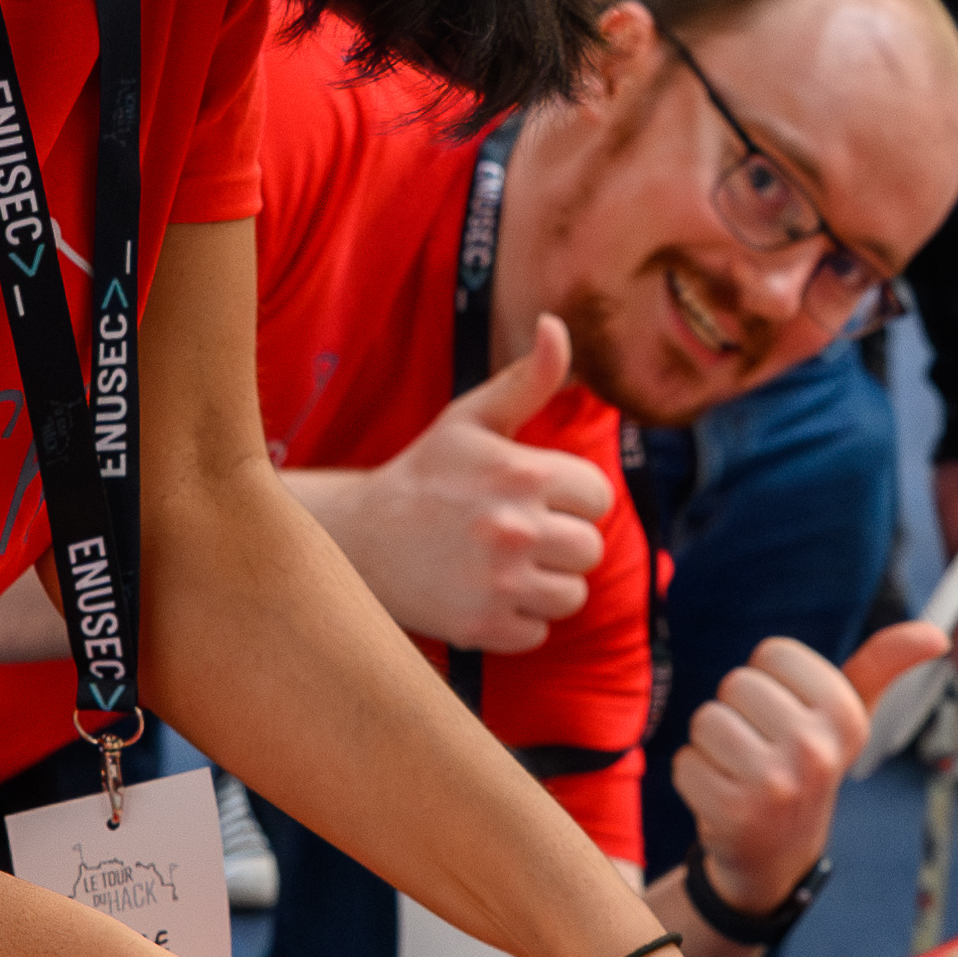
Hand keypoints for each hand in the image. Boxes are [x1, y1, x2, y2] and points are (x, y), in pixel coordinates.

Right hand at [335, 313, 612, 654]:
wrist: (359, 538)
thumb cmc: (427, 474)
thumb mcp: (472, 418)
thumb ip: (527, 378)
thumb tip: (557, 324)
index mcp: (520, 472)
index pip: (598, 496)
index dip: (571, 497)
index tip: (535, 495)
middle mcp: (514, 528)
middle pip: (591, 549)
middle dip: (562, 542)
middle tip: (517, 532)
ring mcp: (498, 582)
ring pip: (573, 594)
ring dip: (546, 584)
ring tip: (503, 564)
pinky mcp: (483, 627)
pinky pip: (539, 632)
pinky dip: (517, 620)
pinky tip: (483, 592)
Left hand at [675, 623, 953, 920]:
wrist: (777, 855)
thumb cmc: (806, 767)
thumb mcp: (849, 718)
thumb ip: (883, 666)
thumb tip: (935, 635)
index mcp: (847, 717)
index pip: (772, 653)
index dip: (769, 682)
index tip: (786, 717)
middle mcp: (817, 749)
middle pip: (736, 684)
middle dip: (739, 713)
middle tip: (761, 750)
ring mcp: (775, 783)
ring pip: (706, 720)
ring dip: (713, 746)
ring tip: (740, 772)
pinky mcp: (732, 812)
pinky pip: (684, 762)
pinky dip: (694, 778)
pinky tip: (723, 798)